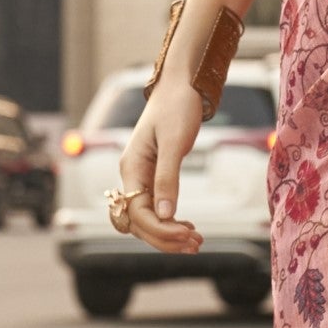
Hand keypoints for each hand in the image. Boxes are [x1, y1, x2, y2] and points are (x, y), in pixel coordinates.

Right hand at [113, 82, 205, 254]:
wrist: (182, 84)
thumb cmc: (177, 107)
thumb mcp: (174, 143)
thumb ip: (168, 178)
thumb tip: (165, 214)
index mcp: (131, 167)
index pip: (137, 213)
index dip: (161, 229)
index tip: (188, 234)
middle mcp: (132, 175)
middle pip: (139, 221)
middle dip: (165, 237)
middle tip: (196, 244)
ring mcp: (141, 176)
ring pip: (147, 218)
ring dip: (168, 233)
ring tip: (195, 241)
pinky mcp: (154, 174)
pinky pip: (156, 206)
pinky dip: (170, 220)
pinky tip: (187, 226)